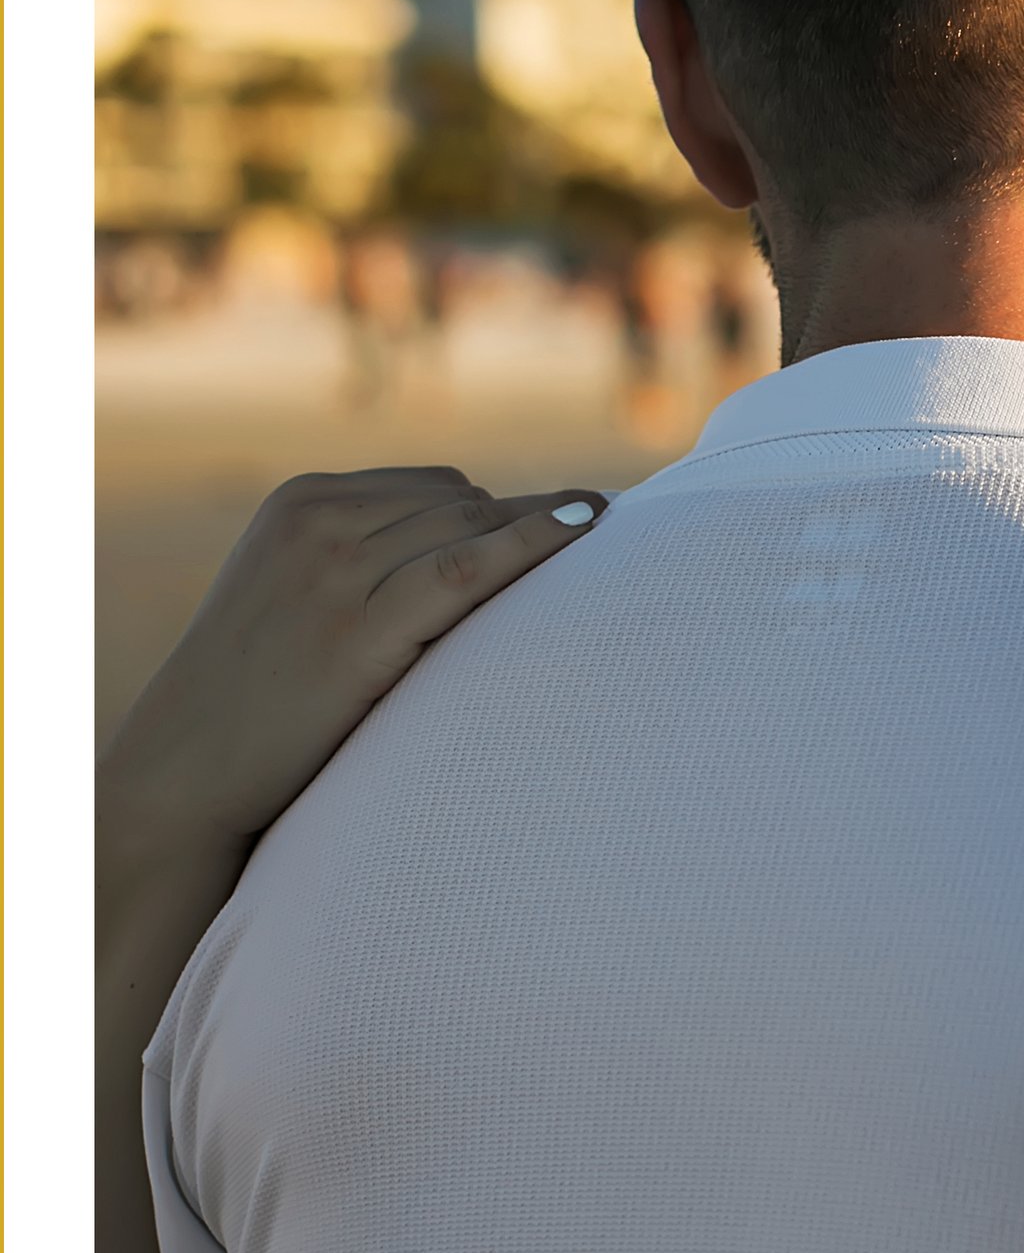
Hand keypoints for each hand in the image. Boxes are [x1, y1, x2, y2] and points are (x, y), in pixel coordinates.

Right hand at [99, 465, 606, 864]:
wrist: (187, 765)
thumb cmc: (255, 696)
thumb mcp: (292, 595)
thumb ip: (359, 559)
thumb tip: (462, 548)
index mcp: (301, 502)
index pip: (431, 487)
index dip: (501, 511)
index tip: (569, 520)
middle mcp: (317, 523)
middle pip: (458, 502)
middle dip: (528, 521)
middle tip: (600, 527)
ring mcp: (335, 573)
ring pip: (468, 526)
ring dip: (543, 530)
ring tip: (608, 531)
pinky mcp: (357, 630)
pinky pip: (466, 568)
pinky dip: (532, 544)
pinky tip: (584, 530)